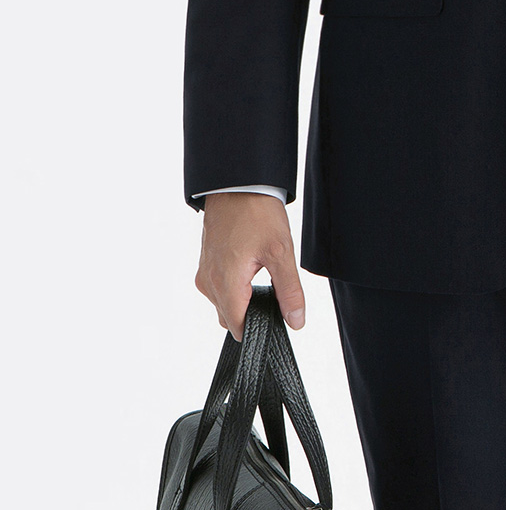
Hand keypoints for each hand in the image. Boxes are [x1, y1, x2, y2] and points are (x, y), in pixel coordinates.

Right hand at [196, 192, 305, 341]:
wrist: (238, 181)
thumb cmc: (256, 211)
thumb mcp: (281, 251)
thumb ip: (289, 291)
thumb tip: (296, 321)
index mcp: (225, 284)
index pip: (239, 328)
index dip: (259, 327)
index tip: (275, 314)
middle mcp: (209, 282)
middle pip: (231, 317)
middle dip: (252, 310)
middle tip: (272, 285)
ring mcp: (205, 272)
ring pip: (225, 303)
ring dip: (244, 296)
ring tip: (261, 269)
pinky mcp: (206, 263)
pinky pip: (220, 287)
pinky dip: (235, 284)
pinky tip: (250, 263)